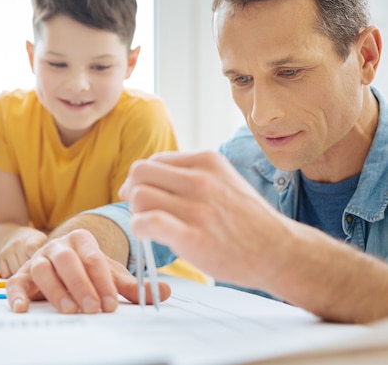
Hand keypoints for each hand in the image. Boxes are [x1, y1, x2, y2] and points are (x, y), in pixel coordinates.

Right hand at [6, 229, 170, 313]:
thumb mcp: (111, 277)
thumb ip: (134, 286)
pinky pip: (16, 282)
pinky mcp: (22, 275)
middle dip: (81, 285)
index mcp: (82, 240)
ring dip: (56, 290)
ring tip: (69, 310)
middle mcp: (58, 246)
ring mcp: (39, 259)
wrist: (62, 267)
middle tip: (92, 308)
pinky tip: (23, 308)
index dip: (103, 281)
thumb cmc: (88, 271)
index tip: (111, 303)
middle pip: (67, 260)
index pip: (93, 257)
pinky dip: (17, 294)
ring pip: (43, 269)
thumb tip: (165, 292)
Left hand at [120, 150, 292, 290]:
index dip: (142, 179)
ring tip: (149, 225)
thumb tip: (148, 178)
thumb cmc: (248, 220)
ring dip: (136, 211)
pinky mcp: (193, 236)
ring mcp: (197, 207)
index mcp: (207, 161)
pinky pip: (147, 222)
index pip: (154, 160)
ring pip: (139, 195)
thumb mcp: (224, 181)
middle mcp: (201, 179)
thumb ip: (191, 175)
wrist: (280, 252)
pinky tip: (148, 236)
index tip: (143, 195)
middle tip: (140, 210)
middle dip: (132, 190)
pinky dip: (138, 228)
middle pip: (140, 172)